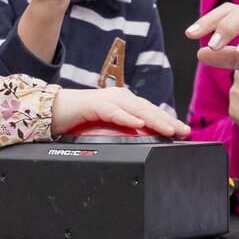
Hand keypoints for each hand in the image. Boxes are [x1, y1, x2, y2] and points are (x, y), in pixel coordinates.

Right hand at [50, 87, 190, 139]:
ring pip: (136, 109)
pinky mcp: (94, 105)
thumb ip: (124, 131)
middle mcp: (120, 98)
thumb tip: (143, 140)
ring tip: (169, 129)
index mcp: (125, 103)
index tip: (184, 132)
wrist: (54, 111)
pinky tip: (138, 123)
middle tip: (184, 131)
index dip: (169, 121)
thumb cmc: (80, 120)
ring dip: (154, 119)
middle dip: (168, 121)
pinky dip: (126, 117)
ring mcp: (107, 100)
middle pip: (149, 110)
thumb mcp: (108, 128)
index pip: (151, 112)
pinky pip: (113, 111)